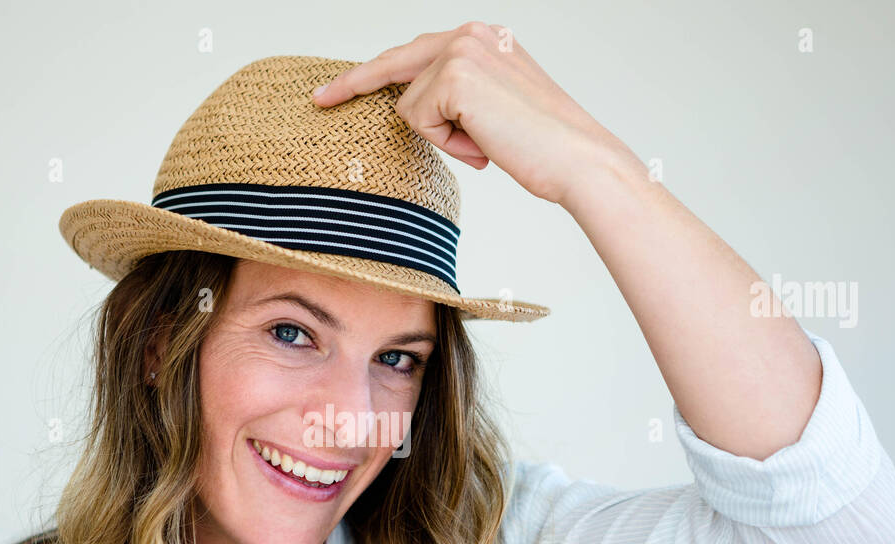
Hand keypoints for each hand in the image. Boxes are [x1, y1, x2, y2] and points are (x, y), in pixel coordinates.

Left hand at [313, 21, 637, 205]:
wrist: (576, 159)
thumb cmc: (543, 148)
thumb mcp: (494, 114)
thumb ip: (456, 102)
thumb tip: (411, 110)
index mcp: (484, 38)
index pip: (414, 52)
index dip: (373, 73)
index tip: (334, 87)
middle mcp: (470, 33)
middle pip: (394, 63)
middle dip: (354, 85)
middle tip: (317, 99)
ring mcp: (460, 50)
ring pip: (410, 103)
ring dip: (441, 136)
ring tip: (487, 143)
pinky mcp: (452, 75)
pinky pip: (418, 119)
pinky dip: (445, 142)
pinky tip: (484, 143)